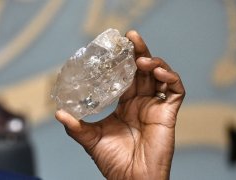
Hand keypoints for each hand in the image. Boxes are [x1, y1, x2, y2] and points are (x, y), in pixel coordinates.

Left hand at [55, 31, 184, 179]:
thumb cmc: (113, 162)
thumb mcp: (90, 139)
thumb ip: (75, 126)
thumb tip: (59, 112)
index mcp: (125, 105)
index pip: (126, 76)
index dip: (123, 61)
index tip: (116, 46)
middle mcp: (141, 102)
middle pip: (143, 71)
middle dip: (139, 52)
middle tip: (131, 37)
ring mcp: (155, 107)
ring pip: (161, 76)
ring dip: (154, 63)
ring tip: (141, 59)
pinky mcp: (168, 114)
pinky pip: (176, 91)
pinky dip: (170, 78)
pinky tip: (158, 72)